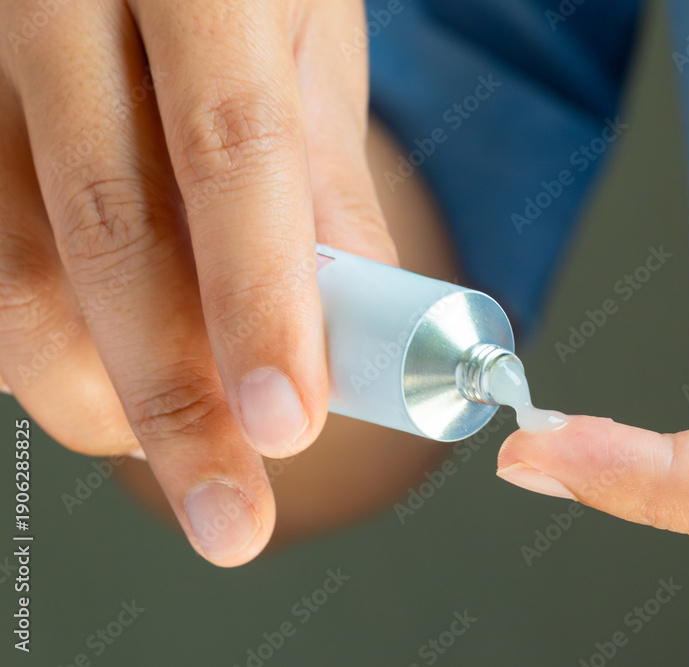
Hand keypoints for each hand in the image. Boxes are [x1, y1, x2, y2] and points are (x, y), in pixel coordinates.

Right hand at [0, 0, 392, 565]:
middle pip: (100, 226)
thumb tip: (355, 326)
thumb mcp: (312, 42)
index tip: (286, 427)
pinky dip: (39, 351)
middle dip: (171, 398)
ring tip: (175, 451)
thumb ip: (326, 180)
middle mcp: (57, 7)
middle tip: (230, 513)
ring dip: (94, 393)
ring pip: (10, 265)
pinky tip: (103, 380)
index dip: (255, 298)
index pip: (224, 147)